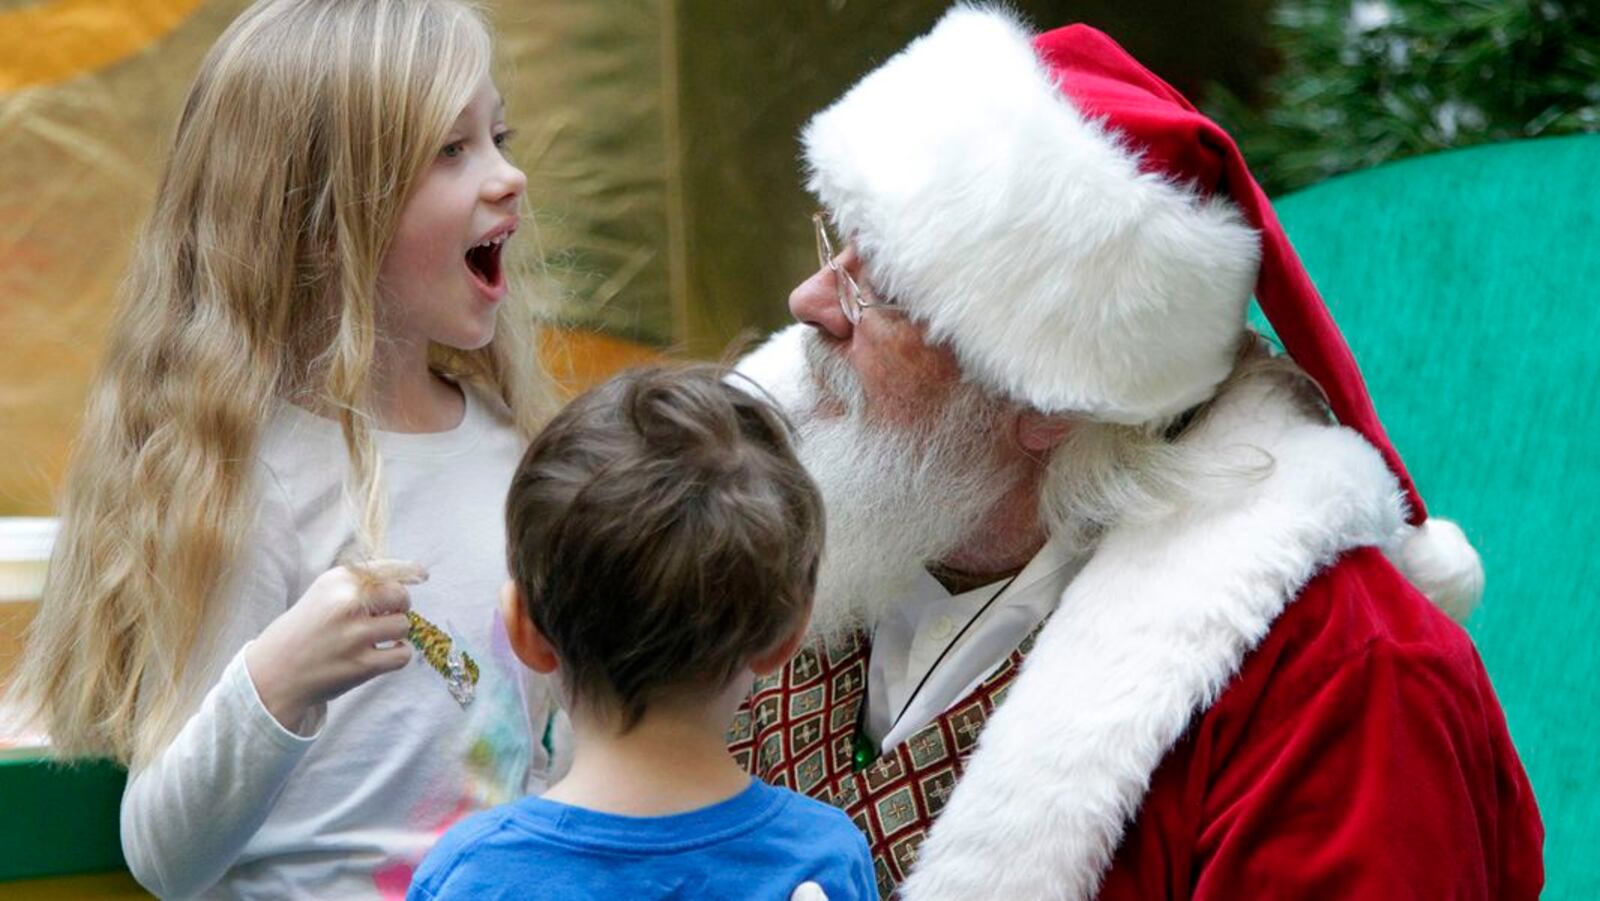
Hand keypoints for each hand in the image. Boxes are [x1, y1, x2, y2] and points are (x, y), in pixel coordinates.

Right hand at [245, 560, 426, 732]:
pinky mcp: (362, 664)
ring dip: (396, 632)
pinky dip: (398, 654)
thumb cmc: (301, 632)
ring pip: (404, 625)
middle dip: (400, 606)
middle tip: (387, 616)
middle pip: (400, 596)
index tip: (422, 575)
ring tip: (378, 637)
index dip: (409, 571)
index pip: (386, 569)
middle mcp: (347, 603)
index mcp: (337, 581)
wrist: (272, 674)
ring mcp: (355, 635)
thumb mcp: (322, 596)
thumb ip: (357, 586)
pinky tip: (384, 654)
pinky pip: (402, 654)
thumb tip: (406, 579)